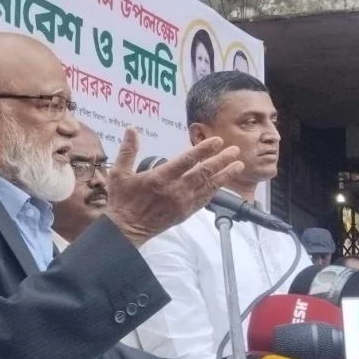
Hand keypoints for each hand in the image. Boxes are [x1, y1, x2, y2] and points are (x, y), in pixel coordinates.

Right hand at [105, 128, 242, 247]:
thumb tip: (131, 129)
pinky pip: (205, 200)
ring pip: (208, 186)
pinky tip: (224, 182)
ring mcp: (182, 203)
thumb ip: (127, 151)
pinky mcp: (185, 213)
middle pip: (203, 173)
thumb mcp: (119, 174)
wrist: (126, 229)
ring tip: (238, 165)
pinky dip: (216, 190)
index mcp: (160, 178)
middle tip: (234, 150)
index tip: (217, 141)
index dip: (203, 150)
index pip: (187, 161)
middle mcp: (175, 190)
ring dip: (224, 175)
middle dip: (221, 160)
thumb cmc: (122, 200)